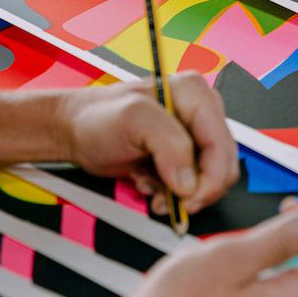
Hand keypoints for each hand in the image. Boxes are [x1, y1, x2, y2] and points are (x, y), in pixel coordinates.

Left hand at [57, 74, 238, 214]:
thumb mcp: (132, 120)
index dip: (211, 177)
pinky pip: (192, 184)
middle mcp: (199, 112)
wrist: (75, 130)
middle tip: (172, 201)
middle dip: (197, 189)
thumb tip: (189, 181)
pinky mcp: (180, 154)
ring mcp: (191, 135)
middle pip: (222, 163)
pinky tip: (150, 185)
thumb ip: (168, 145)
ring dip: (182, 194)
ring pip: (209, 178)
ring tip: (153, 189)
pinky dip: (173, 193)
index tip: (189, 199)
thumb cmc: (97, 117)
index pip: (221, 143)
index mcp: (194, 94)